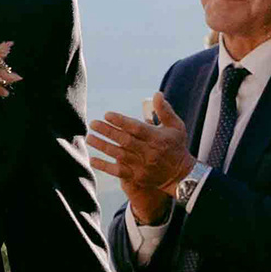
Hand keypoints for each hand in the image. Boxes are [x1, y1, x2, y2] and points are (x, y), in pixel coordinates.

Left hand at [86, 94, 193, 222]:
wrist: (181, 175)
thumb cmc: (176, 146)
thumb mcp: (176, 127)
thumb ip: (165, 111)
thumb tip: (156, 94)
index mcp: (157, 138)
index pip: (136, 128)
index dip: (121, 121)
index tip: (107, 114)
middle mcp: (149, 152)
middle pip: (125, 140)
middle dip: (107, 131)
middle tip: (93, 124)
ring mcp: (142, 166)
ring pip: (119, 155)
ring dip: (102, 146)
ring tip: (89, 137)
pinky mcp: (137, 177)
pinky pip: (118, 172)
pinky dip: (105, 166)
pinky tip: (93, 159)